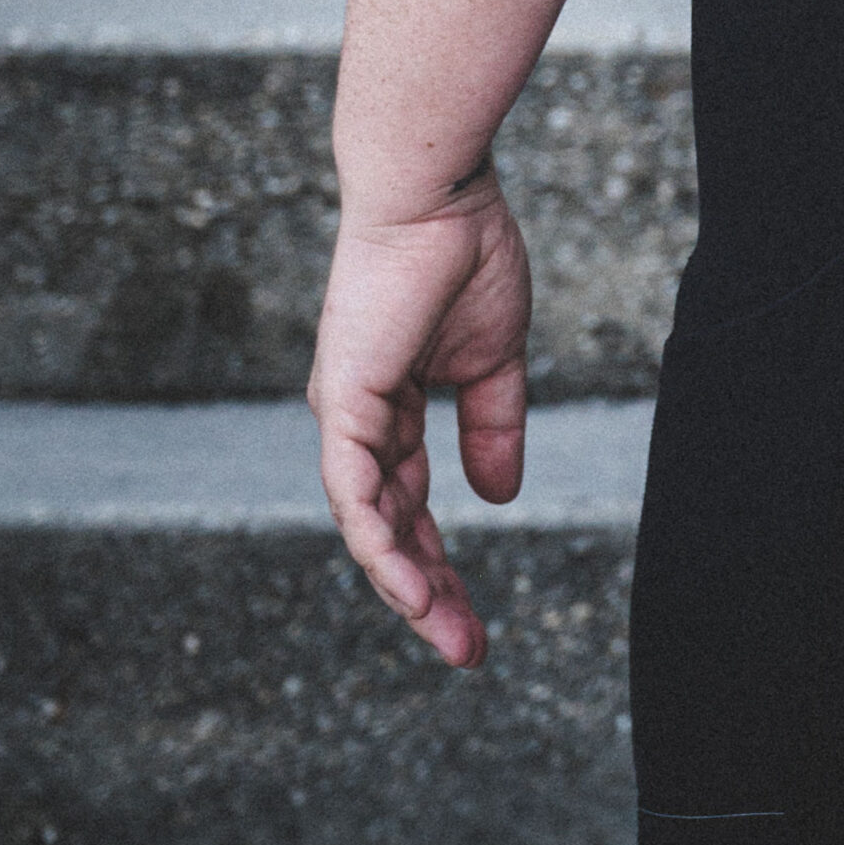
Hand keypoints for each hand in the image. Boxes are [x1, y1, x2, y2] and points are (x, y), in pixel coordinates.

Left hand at [308, 172, 532, 668]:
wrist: (437, 194)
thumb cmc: (464, 255)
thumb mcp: (494, 356)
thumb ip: (493, 424)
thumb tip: (499, 496)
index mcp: (390, 407)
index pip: (409, 503)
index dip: (440, 558)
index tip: (476, 615)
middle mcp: (358, 421)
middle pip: (388, 528)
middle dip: (427, 591)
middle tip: (466, 650)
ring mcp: (346, 417)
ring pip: (370, 524)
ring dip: (408, 585)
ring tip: (450, 635)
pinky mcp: (344, 406)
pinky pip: (357, 494)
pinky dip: (381, 545)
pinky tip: (410, 587)